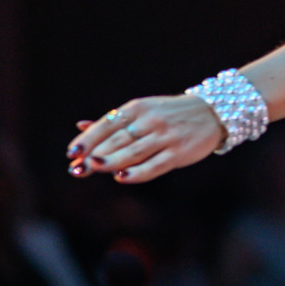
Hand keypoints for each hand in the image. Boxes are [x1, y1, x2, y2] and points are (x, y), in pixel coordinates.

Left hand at [66, 95, 225, 183]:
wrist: (213, 113)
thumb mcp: (142, 111)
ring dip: (111, 161)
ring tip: (92, 168)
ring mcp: (165, 137)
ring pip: (133, 151)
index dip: (87, 140)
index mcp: (137, 108)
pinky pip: (155, 164)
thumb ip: (113, 122)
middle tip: (76, 168)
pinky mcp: (179, 152)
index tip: (71, 154)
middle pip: (117, 140)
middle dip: (94, 154)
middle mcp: (150, 121)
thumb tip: (80, 127)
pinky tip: (122, 177)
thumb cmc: (170, 114)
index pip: (107, 125)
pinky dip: (138, 172)